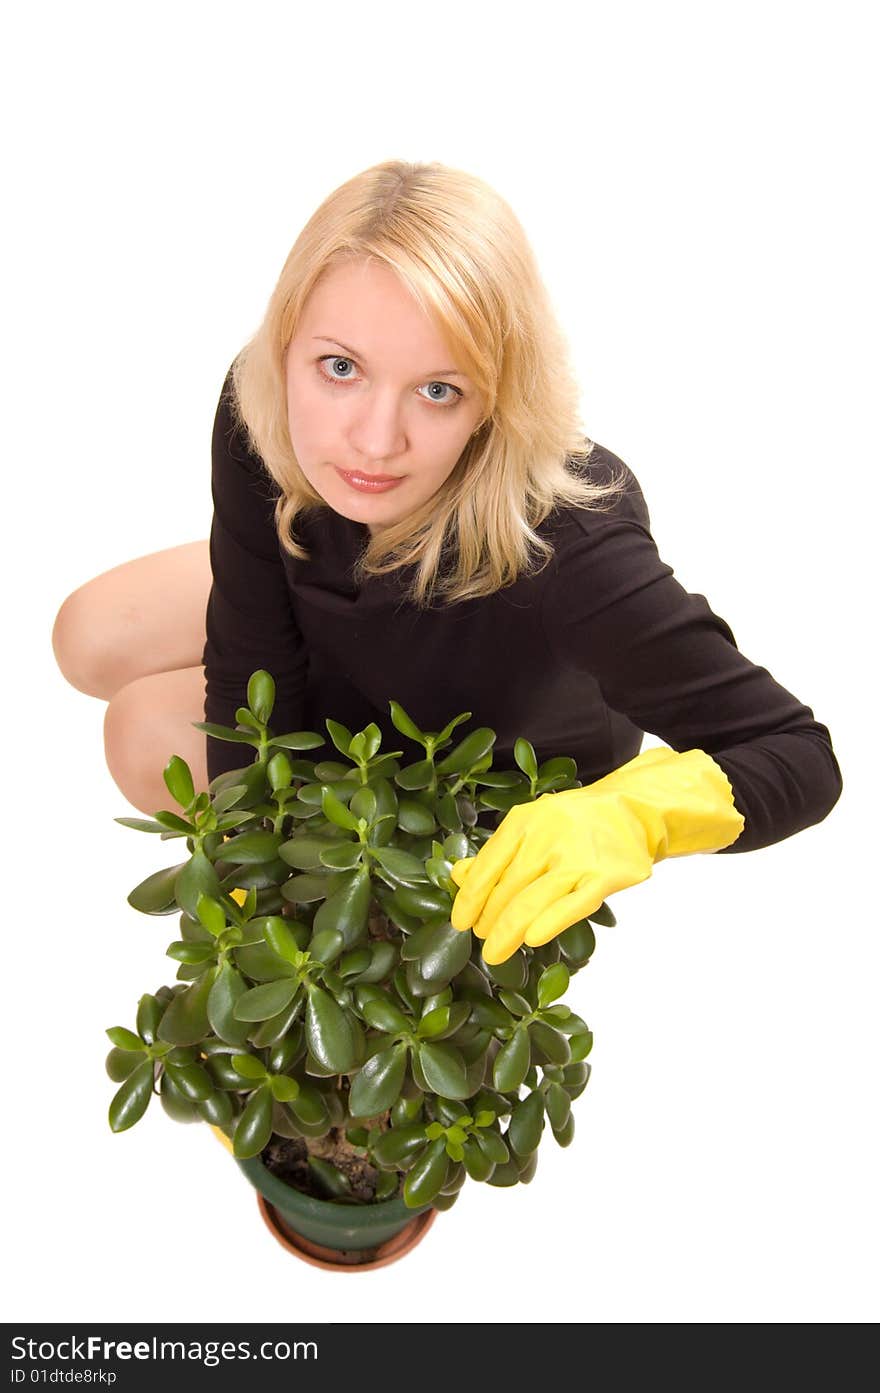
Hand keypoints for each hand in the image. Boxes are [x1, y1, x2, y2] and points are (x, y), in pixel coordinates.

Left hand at [449, 747, 743, 963]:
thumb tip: (457, 876)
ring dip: (508, 931)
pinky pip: (572, 905)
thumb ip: (496, 852)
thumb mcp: (531, 826)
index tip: (460, 922)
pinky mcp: (606, 877)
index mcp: (524, 821)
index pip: (487, 865)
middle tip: (481, 940)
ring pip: (533, 901)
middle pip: (507, 888)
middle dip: (489, 920)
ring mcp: (578, 857)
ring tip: (495, 952)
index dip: (469, 898)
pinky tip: (532, 940)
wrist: (632, 811)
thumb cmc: (573, 824)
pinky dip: (549, 923)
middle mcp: (547, 836)